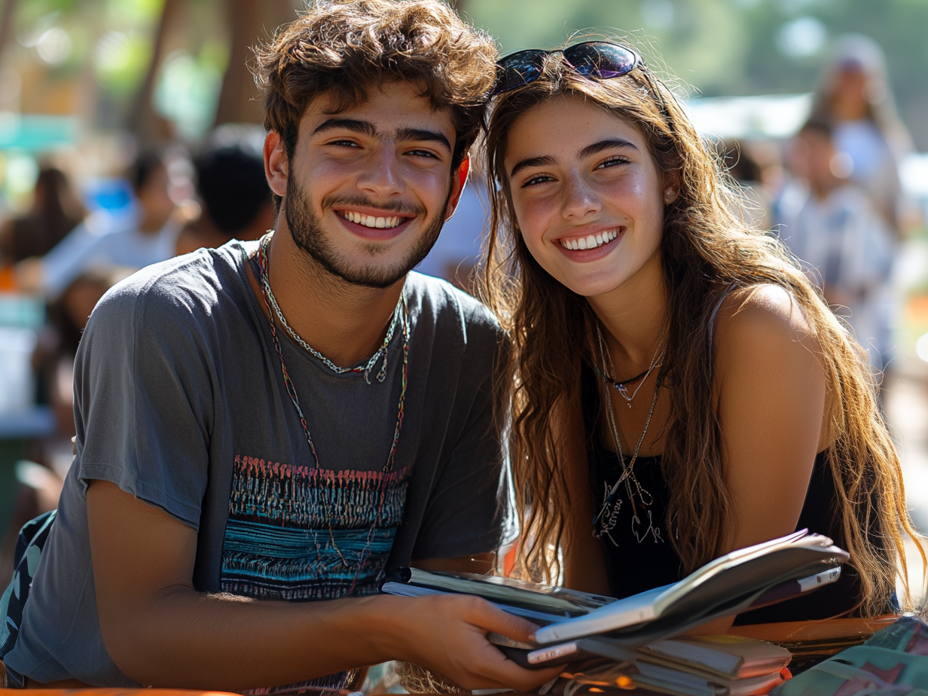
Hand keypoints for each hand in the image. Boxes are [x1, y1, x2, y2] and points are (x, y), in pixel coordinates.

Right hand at [394, 594, 562, 691]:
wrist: (398, 628)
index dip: (551, 668)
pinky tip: (512, 647)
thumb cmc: (432, 614)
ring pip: (508, 682)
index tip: (567, 653)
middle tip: (557, 646)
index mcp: (480, 664)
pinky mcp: (464, 678)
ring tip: (538, 645)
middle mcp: (476, 681)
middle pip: (520, 684)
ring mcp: (469, 682)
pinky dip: (509, 666)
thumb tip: (539, 634)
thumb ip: (509, 622)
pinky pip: (494, 677)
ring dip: (526, 667)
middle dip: (542, 669)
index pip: (527, 679)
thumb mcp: (474, 608)